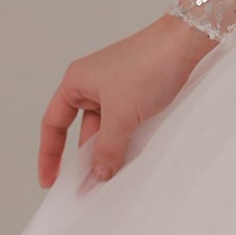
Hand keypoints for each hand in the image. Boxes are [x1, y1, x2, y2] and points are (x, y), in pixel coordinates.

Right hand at [38, 12, 216, 189]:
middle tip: (86, 190)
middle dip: (85, 159)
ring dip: (108, 151)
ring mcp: (116, 88)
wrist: (186, 43)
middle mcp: (92, 84)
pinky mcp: (138, 92)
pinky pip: (124, 124)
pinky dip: (126, 141)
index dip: (49, 154)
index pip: (53, 124)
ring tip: (111, 181)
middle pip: (81, 130)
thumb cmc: (148, 66)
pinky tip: (131, 161)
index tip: (49, 181)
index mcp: (76, 82)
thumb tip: (99, 175)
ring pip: (106, 129)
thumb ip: (107, 148)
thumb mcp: (121, 115)